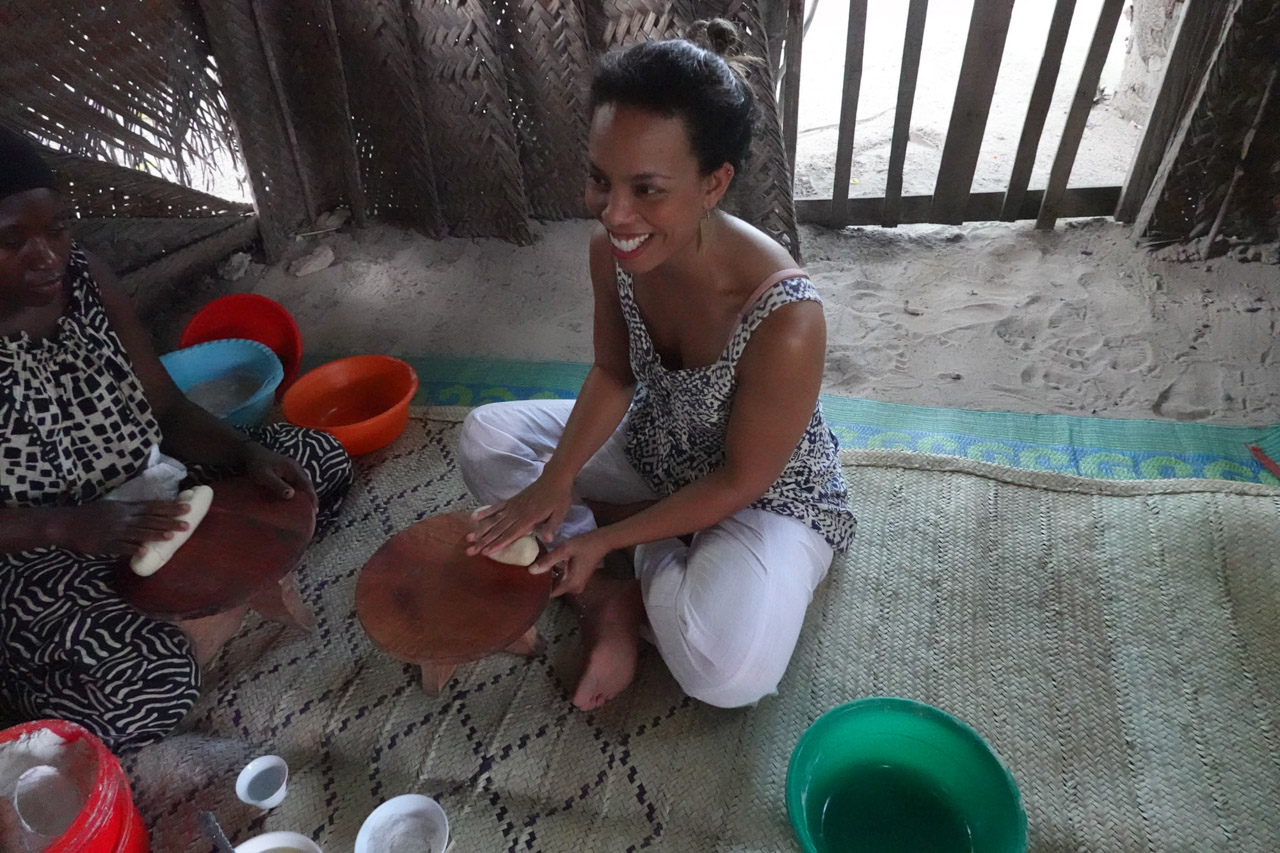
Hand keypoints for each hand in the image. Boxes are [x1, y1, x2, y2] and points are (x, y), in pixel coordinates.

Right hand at [48, 500, 191, 556]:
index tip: (186, 507)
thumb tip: (149, 509)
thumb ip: (129, 509)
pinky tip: (144, 551)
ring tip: (171, 536)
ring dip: (155, 535)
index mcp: (124, 508)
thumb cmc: (89, 515)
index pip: (151, 506)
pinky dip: (132, 549)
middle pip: (149, 519)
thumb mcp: (111, 507)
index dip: (169, 507)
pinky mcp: (104, 544)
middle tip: (187, 523)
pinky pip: (120, 547)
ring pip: (138, 532)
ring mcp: (113, 531)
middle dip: (169, 521)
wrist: (65, 524)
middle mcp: (122, 517)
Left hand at [239, 442, 316, 505]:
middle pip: (307, 485)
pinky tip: (295, 500)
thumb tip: (291, 495)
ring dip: (305, 496)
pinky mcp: (288, 473)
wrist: (251, 453)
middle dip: (311, 498)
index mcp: (293, 468)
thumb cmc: (257, 465)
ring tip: (306, 510)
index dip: (312, 497)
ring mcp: (293, 470)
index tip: (315, 510)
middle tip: (312, 513)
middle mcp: (296, 469)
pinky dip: (298, 493)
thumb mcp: (265, 476)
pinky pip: (296, 484)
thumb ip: (277, 485)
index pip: (307, 484)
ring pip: (302, 485)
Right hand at [466, 476, 572, 556]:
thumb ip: (552, 526)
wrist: (554, 478)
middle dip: (483, 541)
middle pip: (497, 530)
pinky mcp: (511, 500)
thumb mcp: (560, 513)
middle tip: (470, 551)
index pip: (510, 534)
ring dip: (481, 530)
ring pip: (494, 520)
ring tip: (468, 538)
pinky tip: (474, 517)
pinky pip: (496, 507)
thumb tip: (547, 540)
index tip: (485, 552)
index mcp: (528, 519)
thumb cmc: (559, 497)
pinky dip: (485, 512)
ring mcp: (512, 506)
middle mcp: (517, 513)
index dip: (497, 544)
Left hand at [529, 530, 611, 597]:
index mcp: (571, 584)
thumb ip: (548, 560)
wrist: (602, 541)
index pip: (550, 593)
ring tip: (537, 566)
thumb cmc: (584, 544)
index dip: (539, 587)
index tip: (528, 579)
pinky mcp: (578, 579)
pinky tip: (549, 563)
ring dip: (549, 576)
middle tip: (530, 570)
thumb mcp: (564, 550)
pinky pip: (563, 579)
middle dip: (543, 580)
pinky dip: (556, 573)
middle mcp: (574, 588)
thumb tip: (531, 571)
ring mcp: (577, 584)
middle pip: (553, 589)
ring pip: (558, 584)